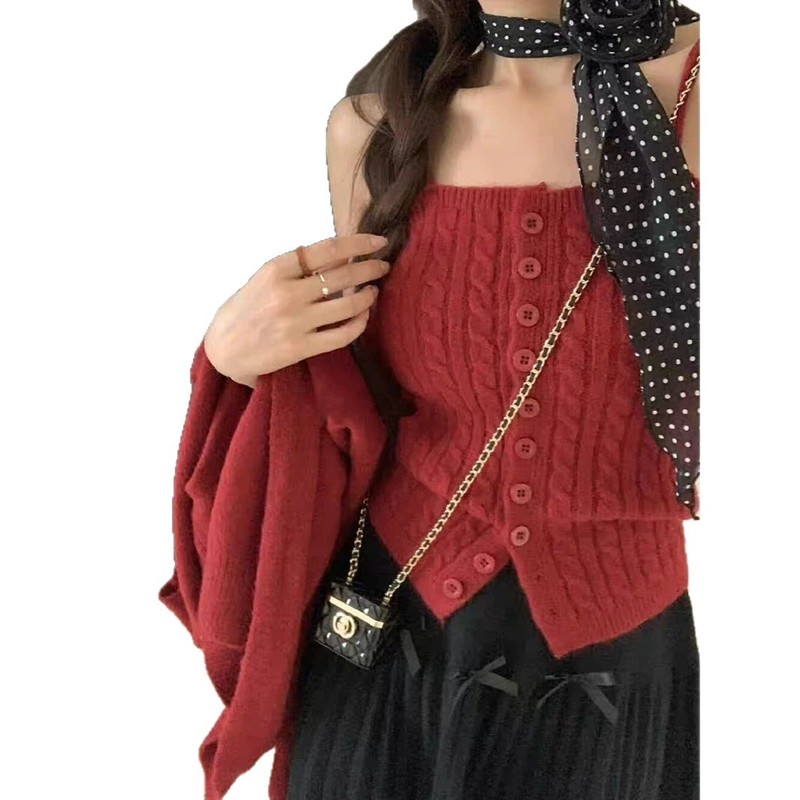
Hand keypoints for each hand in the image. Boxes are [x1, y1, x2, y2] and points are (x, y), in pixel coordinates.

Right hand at [203, 233, 389, 386]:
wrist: (223, 349)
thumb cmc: (245, 310)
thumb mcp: (265, 278)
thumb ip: (299, 267)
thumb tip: (343, 254)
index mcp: (276, 269)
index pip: (328, 249)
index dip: (359, 243)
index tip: (378, 242)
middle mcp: (287, 293)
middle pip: (344, 274)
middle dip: (371, 268)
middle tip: (383, 266)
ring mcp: (295, 322)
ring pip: (349, 304)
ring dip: (368, 296)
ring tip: (373, 292)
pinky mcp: (301, 347)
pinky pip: (343, 334)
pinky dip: (360, 323)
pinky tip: (363, 317)